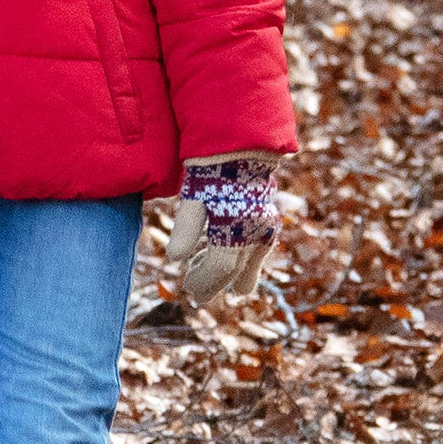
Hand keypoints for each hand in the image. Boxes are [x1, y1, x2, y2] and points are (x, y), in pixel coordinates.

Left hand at [166, 153, 281, 303]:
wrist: (243, 148)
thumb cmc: (212, 170)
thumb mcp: (193, 197)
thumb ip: (186, 228)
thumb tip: (174, 259)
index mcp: (235, 227)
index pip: (219, 267)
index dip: (203, 280)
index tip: (187, 286)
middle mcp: (255, 232)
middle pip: (235, 271)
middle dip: (214, 284)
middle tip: (196, 295)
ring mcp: (265, 230)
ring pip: (248, 264)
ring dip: (226, 274)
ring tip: (203, 273)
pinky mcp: (268, 225)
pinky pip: (255, 252)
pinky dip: (239, 260)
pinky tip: (222, 257)